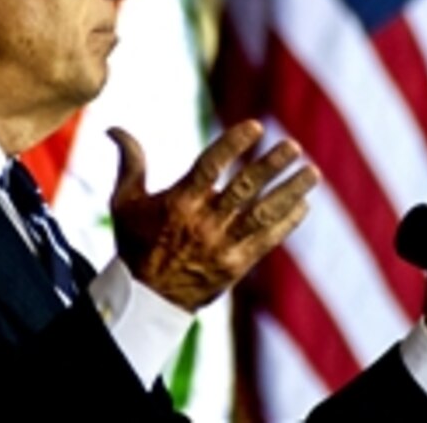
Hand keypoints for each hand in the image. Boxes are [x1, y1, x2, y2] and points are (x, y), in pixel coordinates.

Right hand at [107, 120, 317, 311]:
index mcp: (178, 202)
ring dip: (290, 192)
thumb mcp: (125, 202)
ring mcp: (222, 245)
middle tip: (293, 146)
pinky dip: (287, 222)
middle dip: (271, 165)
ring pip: (263, 214)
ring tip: (312, 172)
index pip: (210, 167)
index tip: (256, 126)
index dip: (233, 144)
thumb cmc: (135, 243)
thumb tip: (114, 127)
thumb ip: (130, 162)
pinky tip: (304, 204)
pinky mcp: (237, 266)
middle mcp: (203, 222)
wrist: (146, 299)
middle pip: (243, 188)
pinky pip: (267, 240)